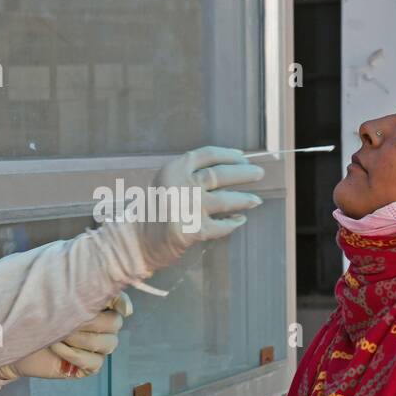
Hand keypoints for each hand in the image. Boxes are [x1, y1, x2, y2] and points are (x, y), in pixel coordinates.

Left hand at [0, 293, 132, 380]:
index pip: (119, 301)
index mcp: (95, 303)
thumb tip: (95, 276)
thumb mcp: (50, 292)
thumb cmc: (31, 312)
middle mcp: (102, 325)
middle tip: (67, 319)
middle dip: (90, 321)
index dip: (121, 302)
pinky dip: (75, 355)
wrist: (12, 340)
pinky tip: (56, 348)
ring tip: (56, 334)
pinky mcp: (88, 366)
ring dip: (80, 339)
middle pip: (115, 323)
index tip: (117, 306)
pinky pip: (94, 363)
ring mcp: (97, 346)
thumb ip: (72, 283)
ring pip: (108, 344)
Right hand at [134, 146, 263, 271]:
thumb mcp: (167, 182)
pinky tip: (239, 221)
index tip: (242, 156)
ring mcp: (189, 208)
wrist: (136, 240)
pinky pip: (222, 226)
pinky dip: (233, 223)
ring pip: (226, 200)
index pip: (208, 155)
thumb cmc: (154, 210)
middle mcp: (181, 185)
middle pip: (221, 174)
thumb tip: (230, 165)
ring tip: (255, 200)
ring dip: (245, 199)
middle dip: (244, 173)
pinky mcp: (194, 230)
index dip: (229, 155)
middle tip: (258, 173)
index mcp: (174, 169)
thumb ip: (191, 173)